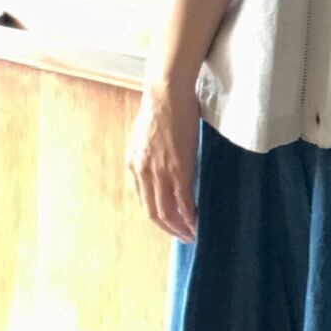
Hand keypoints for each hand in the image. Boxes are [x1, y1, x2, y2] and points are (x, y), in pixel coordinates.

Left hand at [127, 77, 199, 241]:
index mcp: (133, 165)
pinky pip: (182, 200)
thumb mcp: (147, 137)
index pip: (143, 201)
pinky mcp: (177, 167)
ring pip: (166, 210)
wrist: (167, 93)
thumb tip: (161, 167)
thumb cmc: (161, 109)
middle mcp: (142, 172)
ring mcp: (159, 171)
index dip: (157, 217)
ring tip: (191, 235)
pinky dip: (189, 215)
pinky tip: (196, 223)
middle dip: (168, 228)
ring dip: (179, 227)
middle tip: (182, 237)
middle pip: (152, 211)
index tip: (170, 224)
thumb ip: (150, 156)